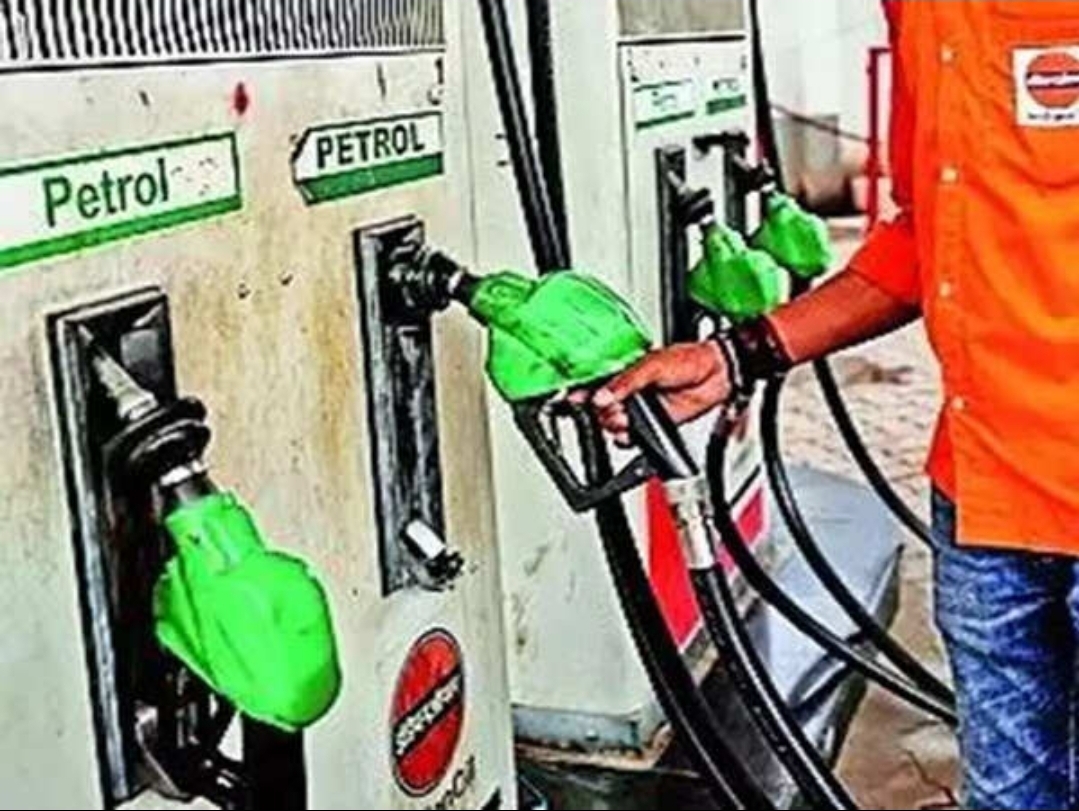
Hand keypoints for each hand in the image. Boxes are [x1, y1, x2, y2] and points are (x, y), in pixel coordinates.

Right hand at [586, 341, 731, 440]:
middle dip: (601, 412)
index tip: (574, 399)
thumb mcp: (652, 365)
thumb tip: (603, 396)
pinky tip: (632, 433)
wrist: (715, 376)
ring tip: (626, 419)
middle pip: (599, 408)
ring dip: (615, 425)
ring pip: (612, 424)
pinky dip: (627, 439)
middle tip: (614, 409)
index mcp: (624, 370)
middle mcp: (628, 391)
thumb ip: (626, 382)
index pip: (594, 382)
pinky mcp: (651, 425)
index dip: (581, 391)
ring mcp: (639, 409)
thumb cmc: (688, 361)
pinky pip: (630, 438)